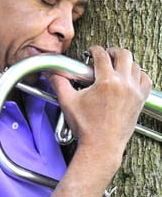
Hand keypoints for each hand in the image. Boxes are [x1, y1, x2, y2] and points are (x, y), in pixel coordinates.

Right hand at [49, 46, 151, 161]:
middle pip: (123, 54)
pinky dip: (140, 74)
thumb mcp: (69, 102)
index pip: (102, 55)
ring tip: (117, 65)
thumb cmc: (87, 127)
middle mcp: (123, 84)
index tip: (92, 51)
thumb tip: (51, 74)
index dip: (95, 49)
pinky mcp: (140, 101)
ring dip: (126, 62)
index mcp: (106, 82)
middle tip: (106, 55)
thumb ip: (59, 84)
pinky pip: (146, 80)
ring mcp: (134, 92)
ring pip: (136, 65)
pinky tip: (132, 77)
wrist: (101, 146)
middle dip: (113, 51)